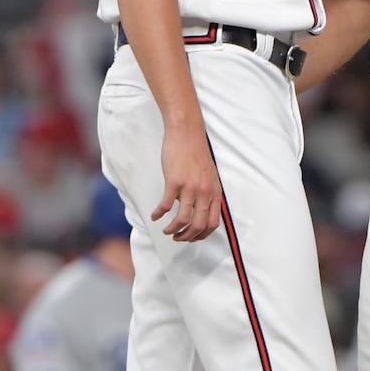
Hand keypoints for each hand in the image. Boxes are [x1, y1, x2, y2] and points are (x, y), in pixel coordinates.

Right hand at [153, 123, 221, 241]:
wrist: (187, 132)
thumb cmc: (196, 152)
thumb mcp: (209, 174)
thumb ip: (208, 192)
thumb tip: (201, 209)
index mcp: (215, 191)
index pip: (213, 223)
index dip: (202, 235)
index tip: (192, 237)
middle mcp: (205, 192)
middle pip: (198, 225)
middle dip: (187, 236)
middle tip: (177, 238)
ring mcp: (190, 187)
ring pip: (182, 219)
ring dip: (173, 230)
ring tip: (166, 230)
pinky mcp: (174, 182)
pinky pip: (166, 205)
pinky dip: (159, 214)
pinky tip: (155, 215)